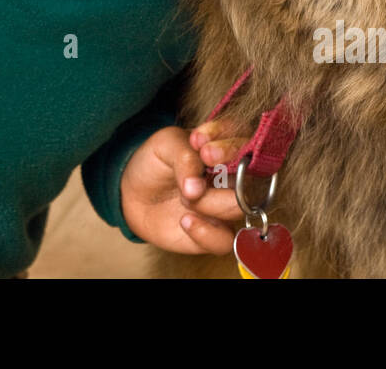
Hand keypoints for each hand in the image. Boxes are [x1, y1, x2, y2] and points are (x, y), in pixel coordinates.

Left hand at [119, 119, 253, 253]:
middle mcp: (232, 179)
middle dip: (226, 173)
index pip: (246, 145)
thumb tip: (197, 186)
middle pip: (250, 178)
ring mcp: (225, 207)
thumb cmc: (156, 162)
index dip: (230, 146)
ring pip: (237, 207)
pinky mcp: (215, 234)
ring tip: (184, 195)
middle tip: (202, 165)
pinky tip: (185, 220)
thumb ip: (185, 156)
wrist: (135, 191)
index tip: (203, 147)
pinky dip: (205, 233)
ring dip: (209, 201)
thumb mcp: (166, 144)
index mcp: (225, 150)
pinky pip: (225, 241)